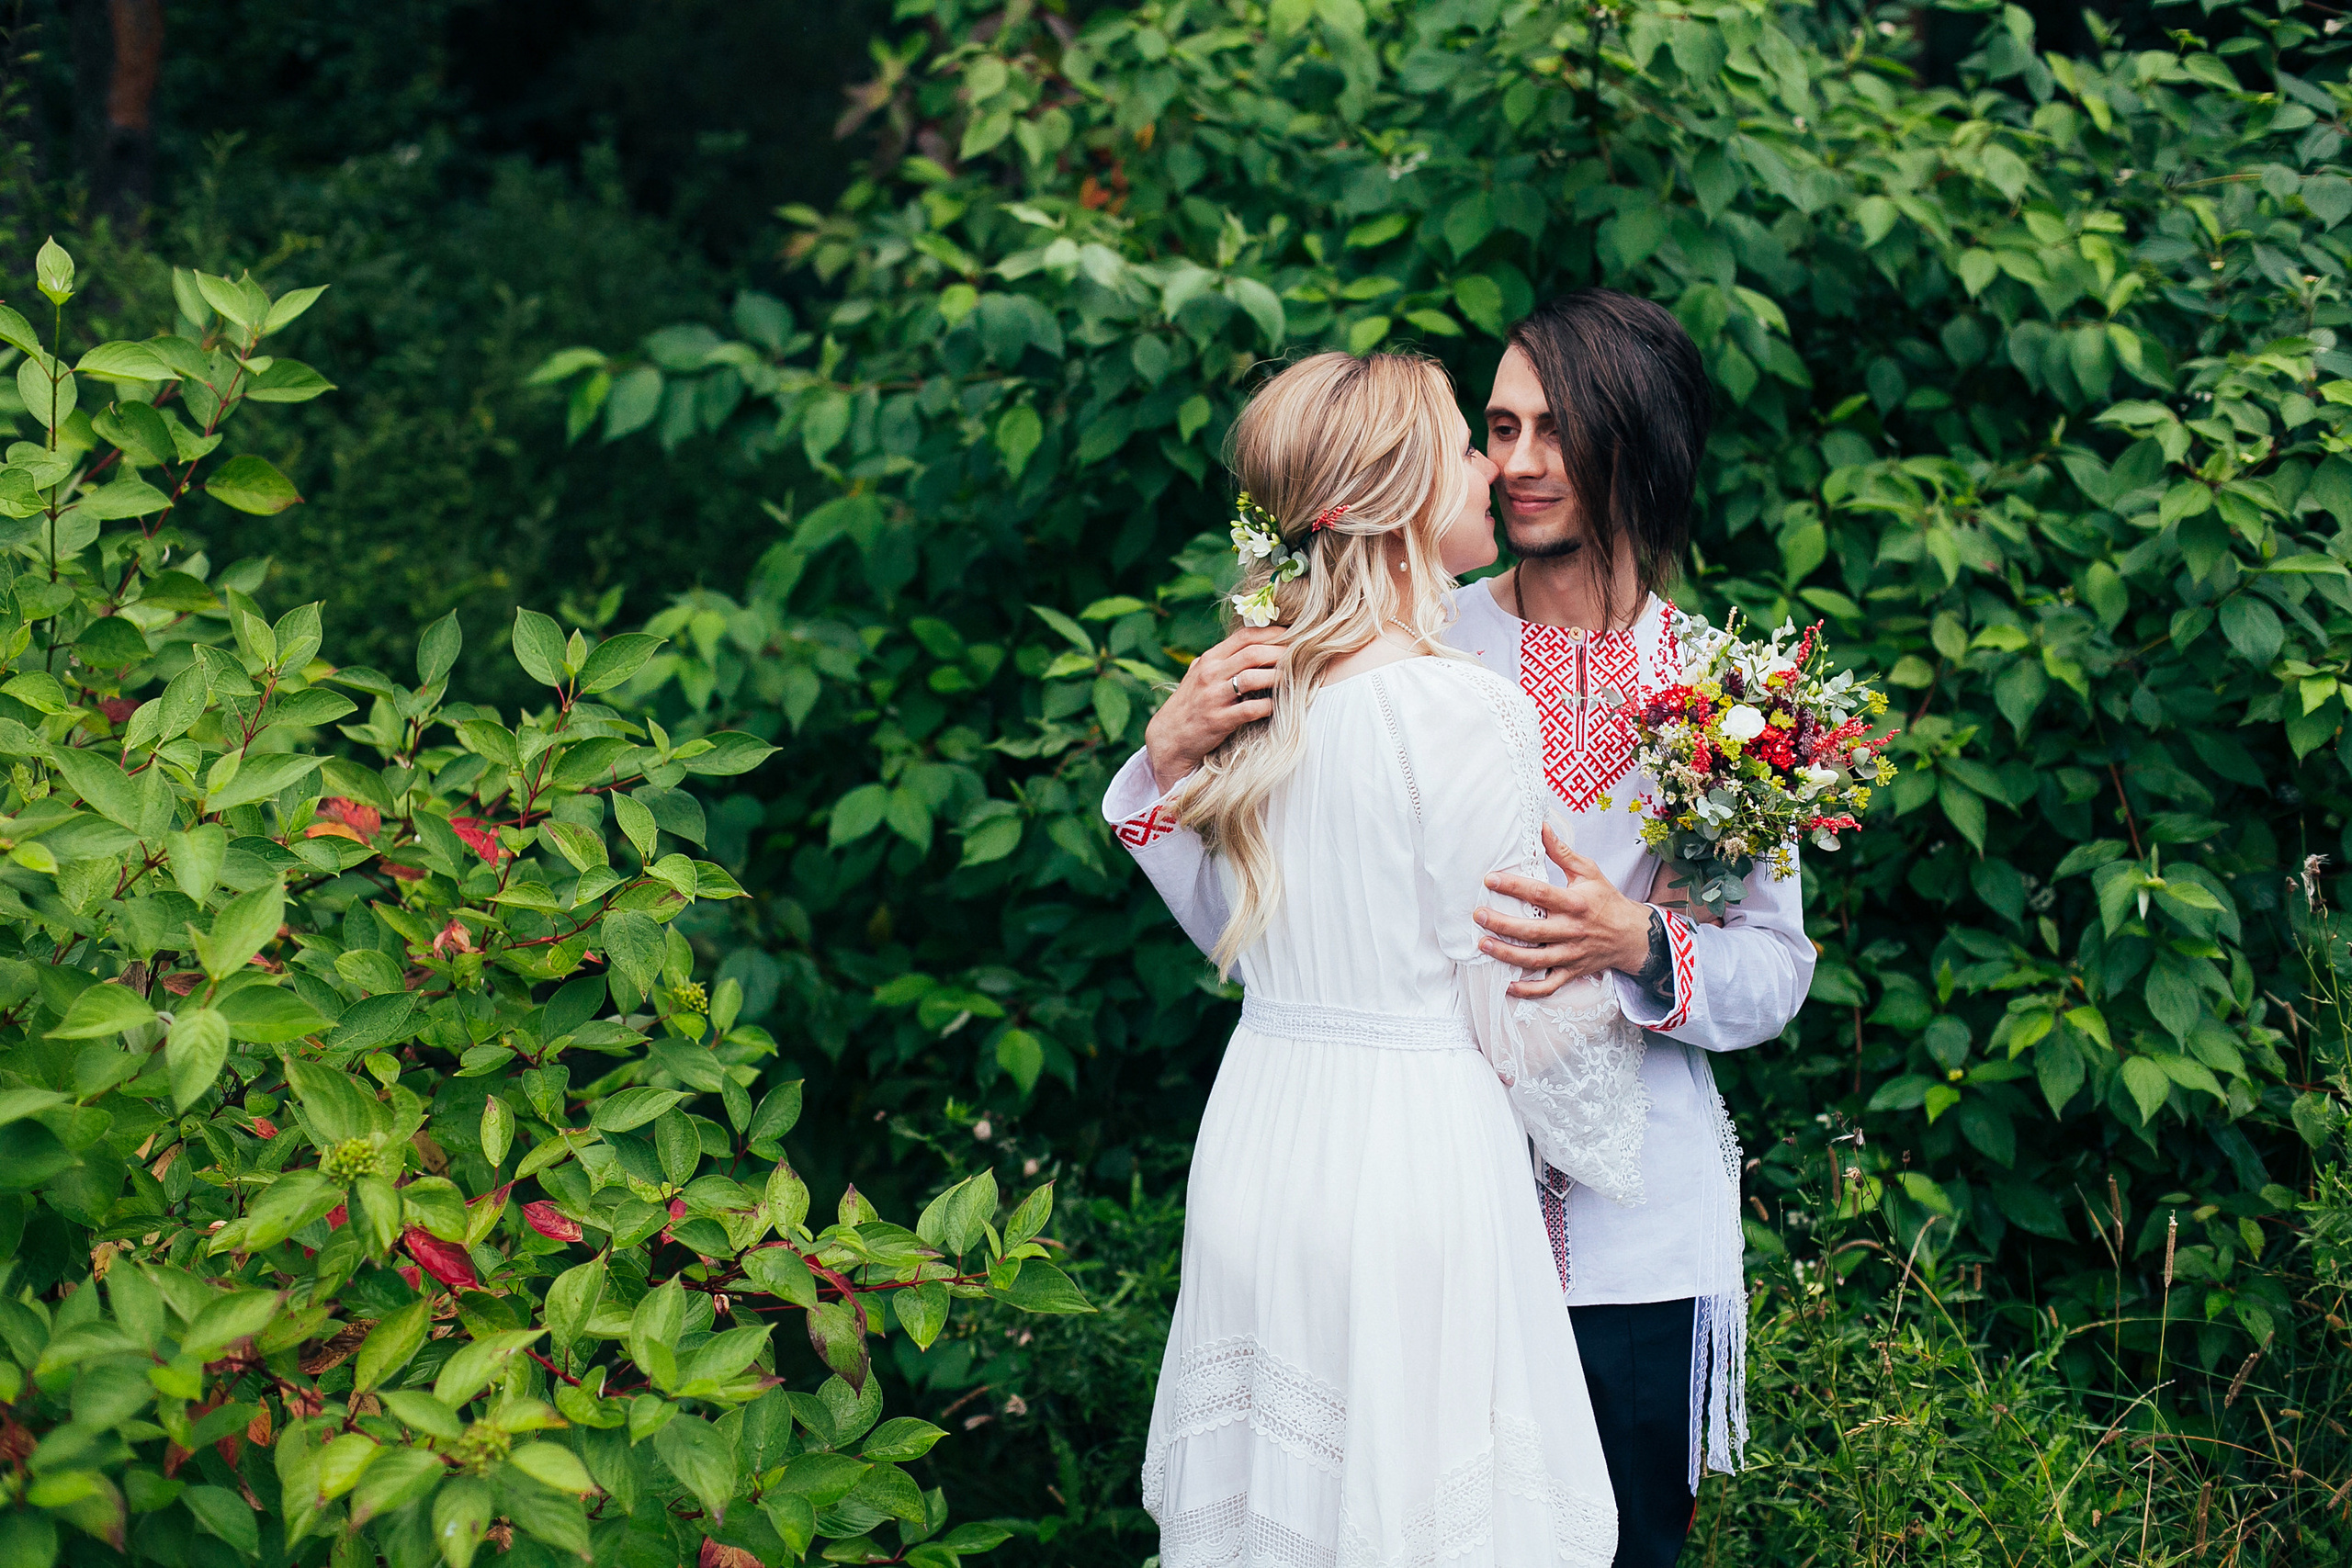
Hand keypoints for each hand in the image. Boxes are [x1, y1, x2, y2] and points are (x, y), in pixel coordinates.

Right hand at [1143, 627, 1287, 792]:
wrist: (1168, 739)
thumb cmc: (1189, 705)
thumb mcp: (1199, 675)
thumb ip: (1221, 661)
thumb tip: (1251, 646)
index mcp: (1209, 659)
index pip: (1245, 636)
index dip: (1272, 633)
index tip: (1292, 635)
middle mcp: (1210, 674)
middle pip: (1253, 653)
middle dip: (1281, 653)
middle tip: (1301, 657)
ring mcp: (1214, 697)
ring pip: (1254, 678)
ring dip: (1278, 678)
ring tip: (1294, 680)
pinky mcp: (1219, 720)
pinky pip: (1251, 709)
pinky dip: (1268, 707)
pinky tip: (1278, 707)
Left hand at [1474, 824, 1653, 997]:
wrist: (1633, 935)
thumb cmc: (1606, 900)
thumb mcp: (1589, 871)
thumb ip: (1562, 852)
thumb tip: (1540, 826)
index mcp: (1575, 903)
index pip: (1540, 893)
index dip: (1514, 886)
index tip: (1490, 880)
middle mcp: (1572, 930)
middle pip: (1532, 930)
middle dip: (1501, 923)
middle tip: (1478, 915)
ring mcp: (1571, 954)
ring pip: (1535, 960)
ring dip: (1507, 954)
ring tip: (1483, 945)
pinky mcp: (1572, 972)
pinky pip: (1549, 986)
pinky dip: (1528, 990)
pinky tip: (1507, 986)